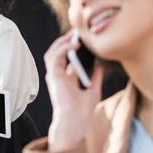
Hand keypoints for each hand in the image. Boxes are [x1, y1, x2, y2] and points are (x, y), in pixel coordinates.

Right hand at [44, 32, 102, 151]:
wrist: (76, 120)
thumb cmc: (82, 110)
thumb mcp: (93, 90)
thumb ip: (95, 78)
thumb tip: (100, 67)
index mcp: (66, 79)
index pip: (65, 58)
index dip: (71, 47)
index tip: (82, 39)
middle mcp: (58, 76)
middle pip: (57, 52)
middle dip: (65, 40)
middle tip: (77, 32)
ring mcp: (54, 75)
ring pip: (52, 52)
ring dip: (62, 41)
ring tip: (74, 35)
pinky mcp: (53, 75)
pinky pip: (55, 56)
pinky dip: (63, 47)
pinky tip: (74, 44)